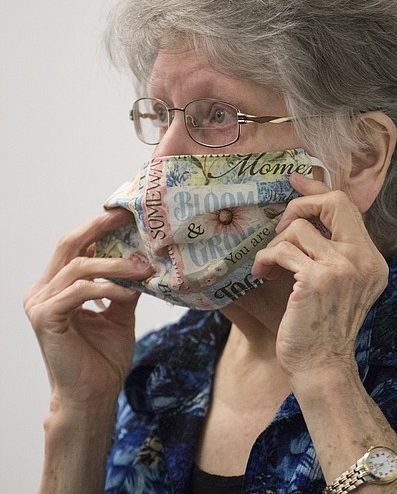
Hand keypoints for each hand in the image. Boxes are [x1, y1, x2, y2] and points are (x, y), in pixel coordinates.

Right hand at [24, 209, 153, 409]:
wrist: (93, 394)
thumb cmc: (103, 357)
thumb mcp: (119, 313)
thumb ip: (123, 286)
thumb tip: (144, 261)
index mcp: (57, 287)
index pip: (75, 246)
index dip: (99, 227)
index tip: (127, 213)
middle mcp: (43, 290)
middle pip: (69, 244)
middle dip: (100, 227)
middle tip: (129, 218)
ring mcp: (40, 303)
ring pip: (79, 266)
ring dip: (116, 264)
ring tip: (144, 269)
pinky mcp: (46, 318)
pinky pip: (80, 291)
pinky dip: (108, 288)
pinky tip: (130, 292)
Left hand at [252, 173, 388, 378]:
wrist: (322, 366)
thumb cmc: (322, 328)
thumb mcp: (340, 286)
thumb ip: (333, 253)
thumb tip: (305, 212)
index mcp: (371, 260)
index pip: (349, 207)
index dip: (319, 191)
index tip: (296, 181)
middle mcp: (363, 259)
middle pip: (334, 202)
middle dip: (300, 206)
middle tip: (281, 226)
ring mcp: (342, 268)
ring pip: (299, 228)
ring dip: (275, 244)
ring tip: (269, 264)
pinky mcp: (317, 278)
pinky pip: (283, 249)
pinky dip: (266, 258)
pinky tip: (262, 273)